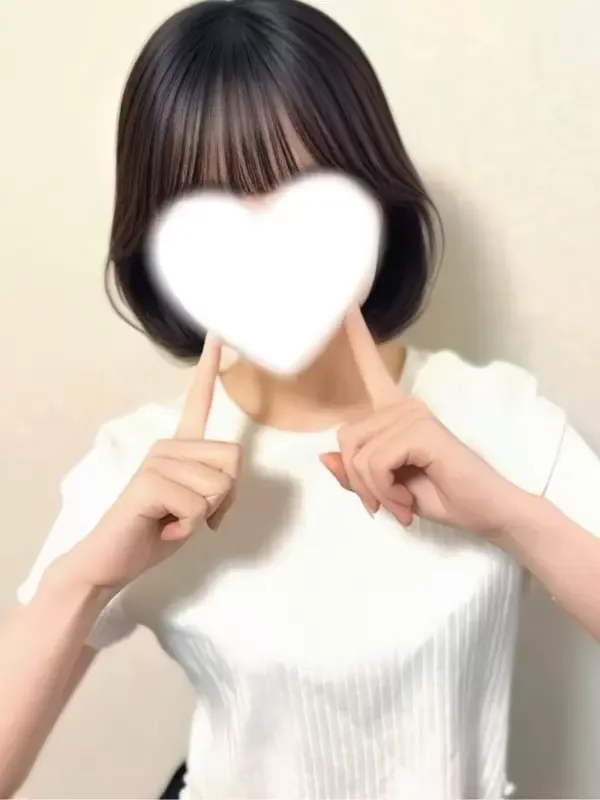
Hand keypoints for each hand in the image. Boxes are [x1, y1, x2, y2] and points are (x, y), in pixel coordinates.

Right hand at [55, 335, 240, 591]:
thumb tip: (226, 480)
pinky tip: (164, 528)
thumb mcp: (197, 506)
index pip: (197, 402)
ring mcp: (156, 460)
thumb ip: (215, 486)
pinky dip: (188, 527)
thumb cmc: (156, 531)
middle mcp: (168, 445)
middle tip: (193, 514)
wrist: (111, 561)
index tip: (218, 335)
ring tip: (174, 521)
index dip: (209, 369)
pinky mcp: (149, 481)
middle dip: (225, 497)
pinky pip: (198, 505)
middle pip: (233, 459)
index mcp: (179, 447)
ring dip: (204, 515)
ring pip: (219, 485)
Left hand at [320, 307, 522, 537]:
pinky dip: (382, 489)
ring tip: (399, 503)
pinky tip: (405, 500)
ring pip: (357, 455)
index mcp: (396, 413)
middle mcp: (403, 406)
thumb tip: (325, 456)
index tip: (345, 306)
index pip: (372, 370)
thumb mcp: (386, 488)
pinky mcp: (420, 429)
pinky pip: (374, 462)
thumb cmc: (442, 497)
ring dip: (372, 490)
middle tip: (382, 504)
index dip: (357, 340)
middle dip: (358, 480)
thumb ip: (357, 473)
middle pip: (345, 438)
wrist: (487, 512)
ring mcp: (412, 414)